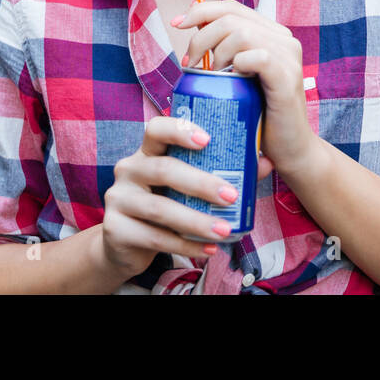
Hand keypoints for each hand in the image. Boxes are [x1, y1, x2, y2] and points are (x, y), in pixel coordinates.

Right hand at [99, 115, 241, 278]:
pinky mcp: (115, 229)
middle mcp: (128, 170)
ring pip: (161, 209)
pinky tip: (209, 250)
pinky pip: (155, 238)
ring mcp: (118, 199)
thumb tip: (264, 163)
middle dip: (201, 183)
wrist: (123, 243)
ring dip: (197, 221)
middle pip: (164, 169)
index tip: (208, 140)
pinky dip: (186, 246)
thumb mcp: (184, 186)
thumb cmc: (163, 204)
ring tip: (225, 230)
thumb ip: (219, 173)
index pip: (156, 129)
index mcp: (146, 152)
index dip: (180, 131)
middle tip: (231, 196)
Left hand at [172, 0, 316, 180]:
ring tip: (212, 76)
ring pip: (241, 33)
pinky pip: (258, 56)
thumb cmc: (259, 115)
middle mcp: (284, 40)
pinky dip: (239, 64)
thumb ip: (225, 51)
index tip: (176, 24)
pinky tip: (234, 79)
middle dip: (201, 37)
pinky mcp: (288, 77)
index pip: (232, 8)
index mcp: (272, 34)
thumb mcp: (238, 77)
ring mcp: (289, 57)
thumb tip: (192, 25)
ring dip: (217, 53)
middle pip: (231, 18)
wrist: (288, 150)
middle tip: (190, 64)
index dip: (201, 11)